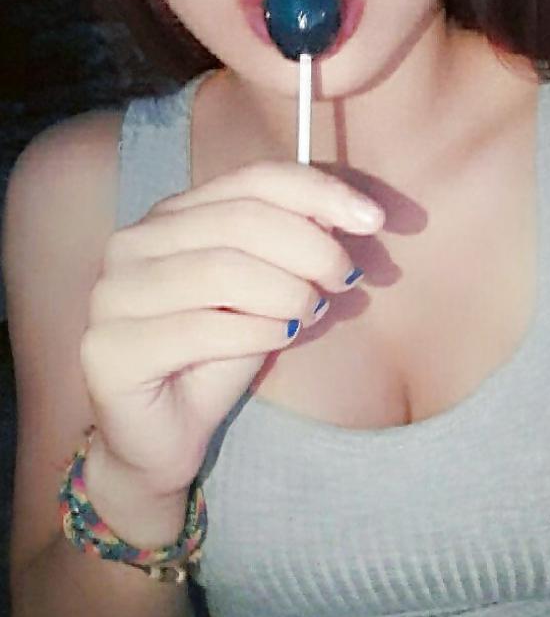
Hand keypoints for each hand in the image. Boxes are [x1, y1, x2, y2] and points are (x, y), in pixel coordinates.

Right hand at [80, 161, 384, 495]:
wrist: (163, 436)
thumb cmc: (218, 358)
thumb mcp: (267, 293)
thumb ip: (292, 248)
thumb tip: (346, 212)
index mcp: (172, 216)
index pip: (253, 180)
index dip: (319, 192)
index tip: (373, 219)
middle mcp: (133, 243)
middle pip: (242, 220)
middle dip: (311, 248)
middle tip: (346, 279)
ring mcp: (113, 294)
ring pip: (223, 270)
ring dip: (287, 292)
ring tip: (310, 314)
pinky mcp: (109, 347)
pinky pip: (204, 328)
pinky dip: (259, 331)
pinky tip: (281, 338)